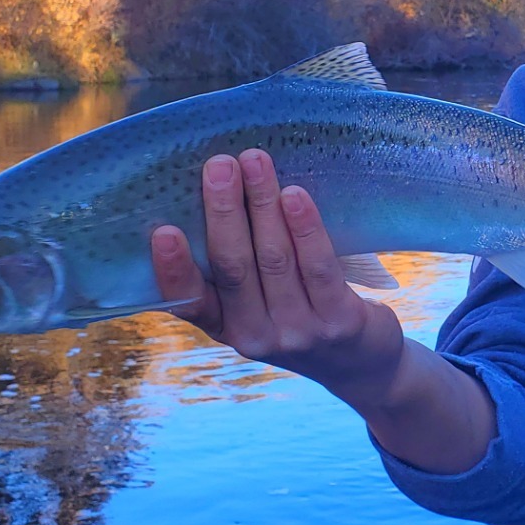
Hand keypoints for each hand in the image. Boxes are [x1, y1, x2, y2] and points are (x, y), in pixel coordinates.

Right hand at [150, 149, 408, 404]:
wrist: (362, 364)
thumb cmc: (300, 316)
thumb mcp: (258, 306)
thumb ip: (235, 271)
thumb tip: (214, 191)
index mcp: (226, 329)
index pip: (191, 303)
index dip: (173, 269)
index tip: (162, 230)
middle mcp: (257, 337)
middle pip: (233, 267)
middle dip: (224, 211)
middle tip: (219, 164)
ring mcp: (299, 332)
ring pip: (275, 259)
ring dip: (263, 204)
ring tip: (255, 161)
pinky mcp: (340, 322)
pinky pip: (318, 266)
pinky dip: (304, 227)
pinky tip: (295, 195)